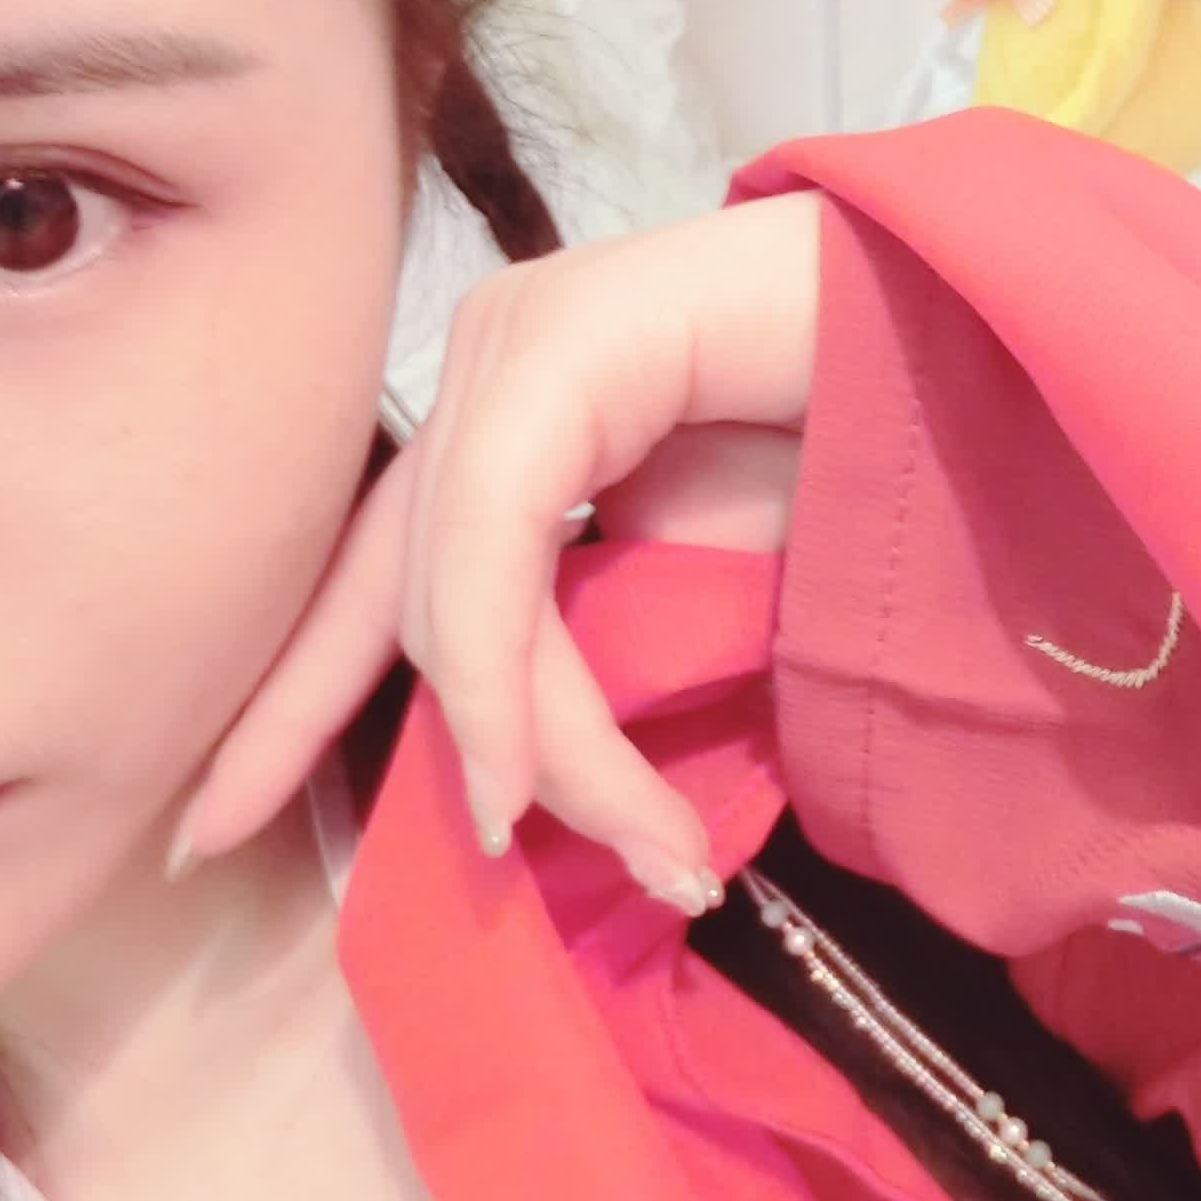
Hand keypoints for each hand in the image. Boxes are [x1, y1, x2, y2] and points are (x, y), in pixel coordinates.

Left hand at [167, 192, 823, 911]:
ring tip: (664, 852)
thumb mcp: (707, 579)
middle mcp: (488, 364)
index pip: (366, 577)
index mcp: (503, 415)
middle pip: (418, 607)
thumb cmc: (876, 446)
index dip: (286, 708)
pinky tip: (529, 782)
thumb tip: (520, 781)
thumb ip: (601, 645)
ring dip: (546, 752)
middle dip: (494, 767)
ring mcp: (519, 338)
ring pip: (456, 595)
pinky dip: (509, 677)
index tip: (209, 836)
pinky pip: (498, 538)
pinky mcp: (569, 338)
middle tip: (624, 871)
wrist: (991, 329)